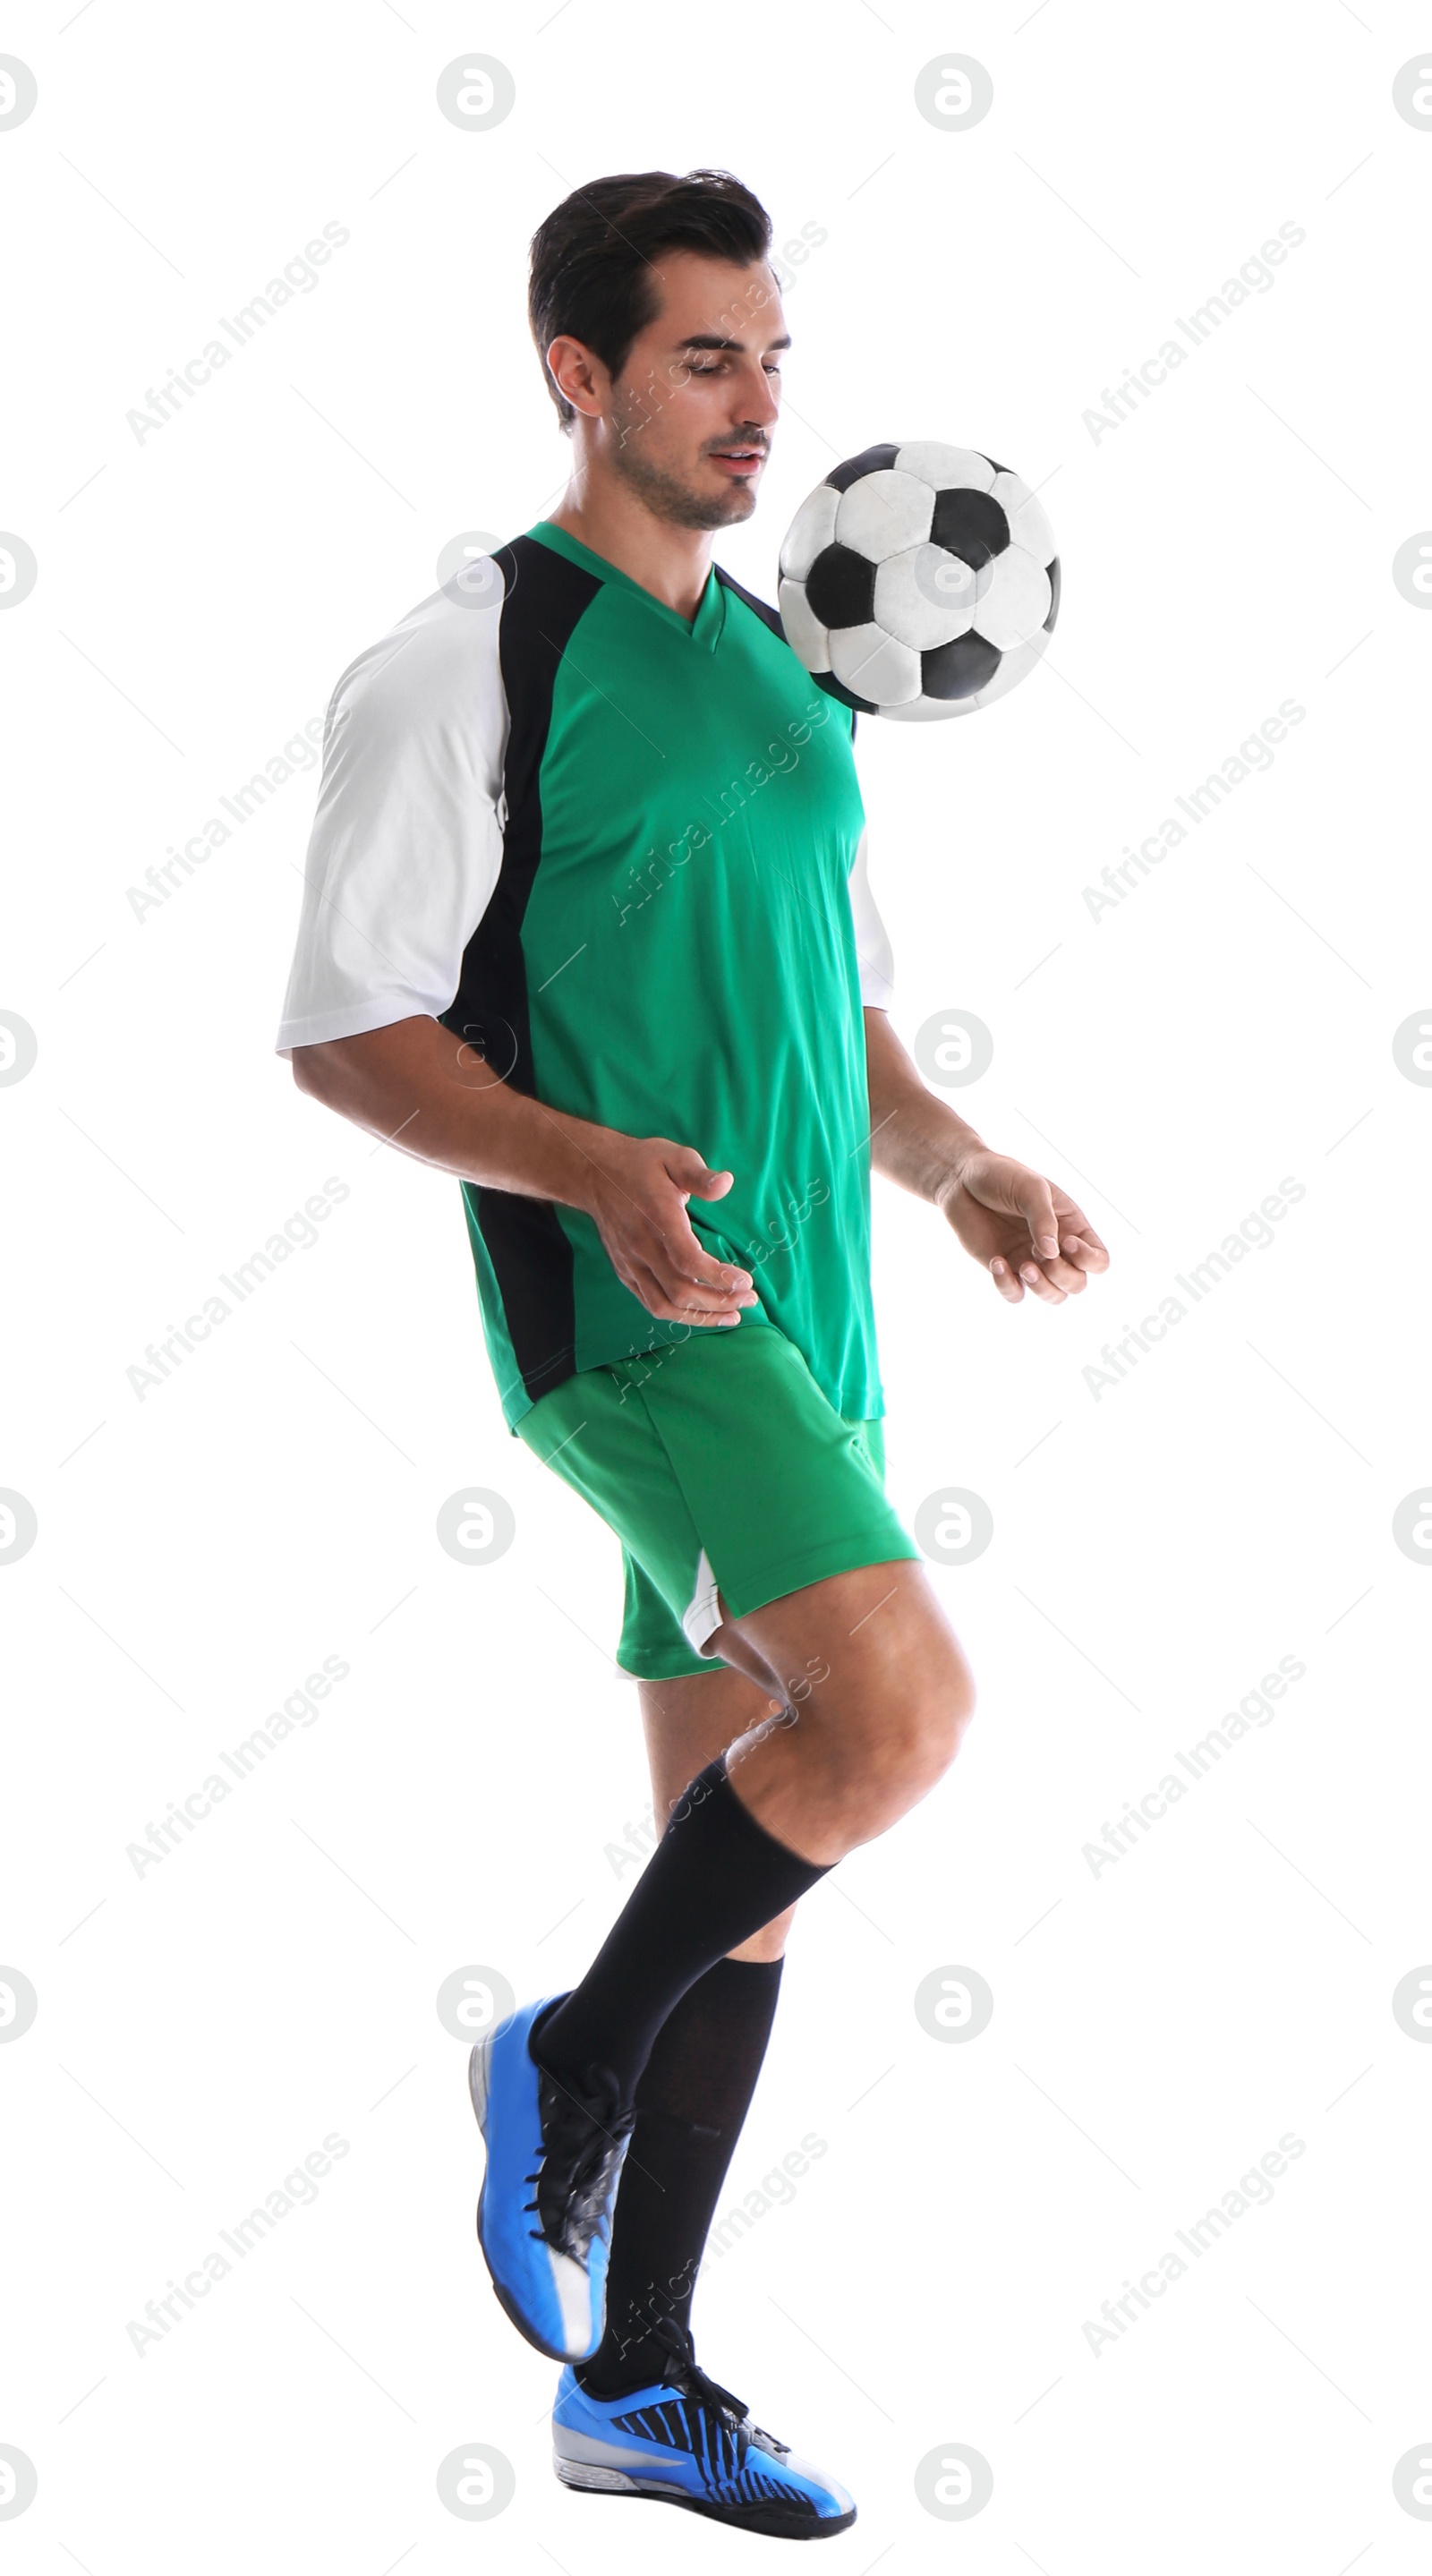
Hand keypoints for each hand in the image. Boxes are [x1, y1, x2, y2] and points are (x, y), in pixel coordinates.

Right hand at [584, 1135, 757, 1324]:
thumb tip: (726, 1183)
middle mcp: (642, 1247)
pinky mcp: (625, 1272)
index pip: (688, 1260)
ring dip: (701, 1317)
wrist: (594, 1174)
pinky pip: (651, 1303)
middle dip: (719, 1301)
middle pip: (681, 1290)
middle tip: (749, 1299)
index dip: (718, 1277)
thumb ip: (699, 1175)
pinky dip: (679, 1314)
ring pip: (664, 1306)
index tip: (745, 1281)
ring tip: (732, 1316)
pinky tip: (702, 1313)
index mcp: (658, 1219)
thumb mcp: (673, 1157)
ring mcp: (630, 1263)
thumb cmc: (641, 1164)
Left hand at [937, 1147, 1109, 1304]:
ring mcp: (1030, 1260)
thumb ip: (1044, 1219)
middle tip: (1038, 1253)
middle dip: (1062, 1276)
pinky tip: (996, 1261)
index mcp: (1070, 1227)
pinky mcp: (1004, 1268)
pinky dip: (1008, 1286)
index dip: (1089, 1260)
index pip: (1098, 1260)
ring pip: (1053, 1296)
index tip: (1066, 1242)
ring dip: (1042, 1288)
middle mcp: (1055, 1248)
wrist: (962, 1179)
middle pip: (1077, 1284)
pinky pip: (1015, 1294)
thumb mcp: (1030, 1188)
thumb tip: (1051, 1254)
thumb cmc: (1002, 1177)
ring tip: (1023, 1267)